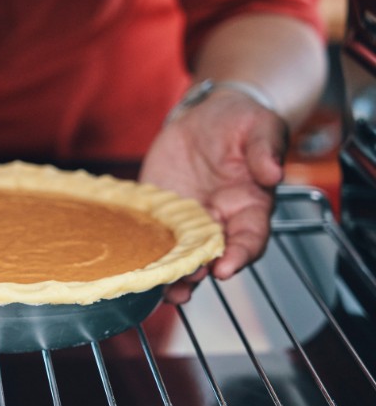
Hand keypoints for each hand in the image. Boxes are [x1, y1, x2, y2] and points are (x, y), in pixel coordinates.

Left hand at [140, 89, 288, 303]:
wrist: (205, 115)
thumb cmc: (240, 122)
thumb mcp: (260, 127)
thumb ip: (266, 149)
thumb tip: (273, 172)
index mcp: (249, 207)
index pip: (249, 240)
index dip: (239, 256)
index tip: (225, 268)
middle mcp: (218, 221)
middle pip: (211, 257)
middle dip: (199, 273)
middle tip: (185, 282)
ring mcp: (186, 220)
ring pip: (180, 256)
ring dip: (172, 275)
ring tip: (161, 290)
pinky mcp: (158, 212)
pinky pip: (151, 236)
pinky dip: (144, 253)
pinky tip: (133, 265)